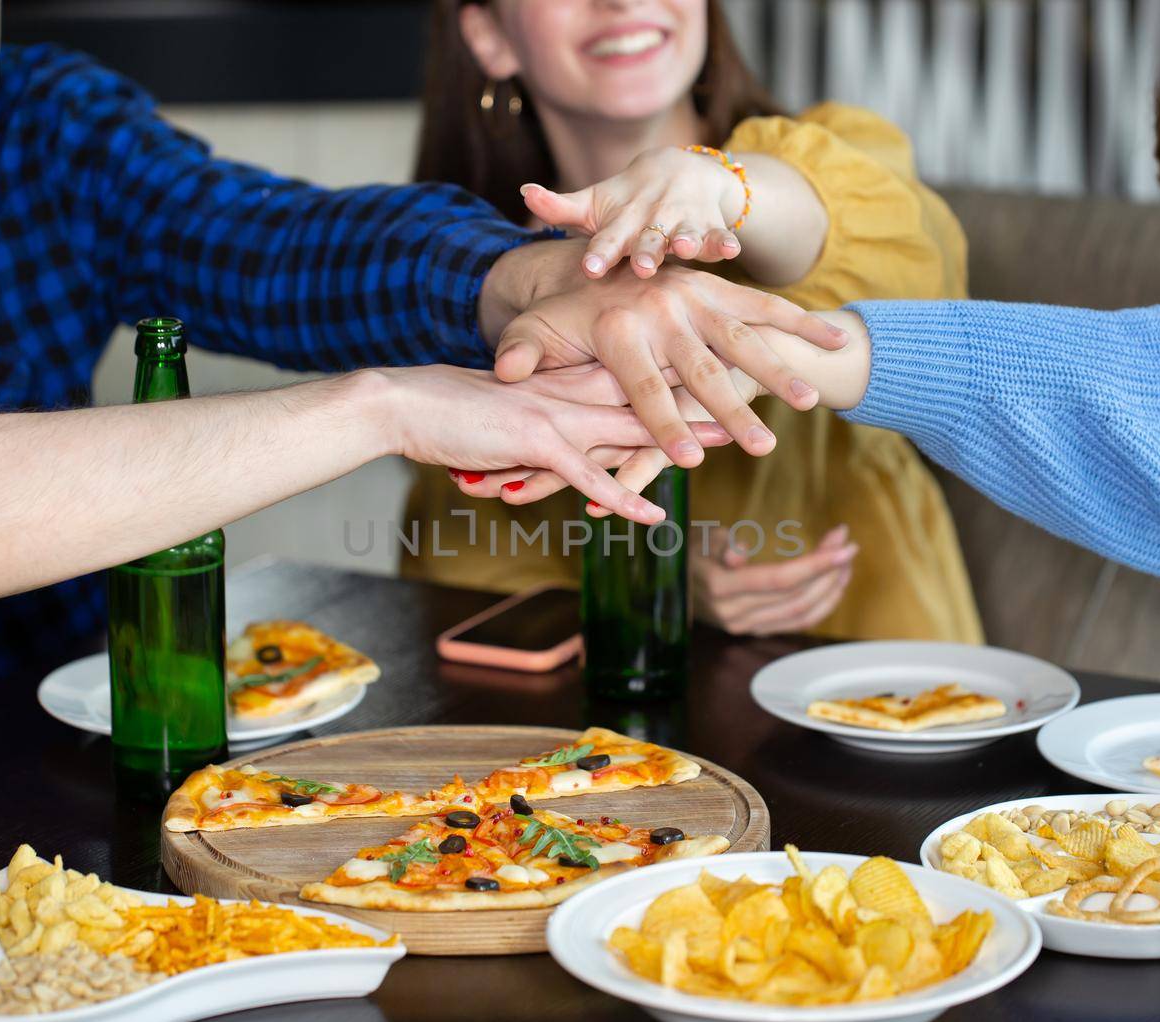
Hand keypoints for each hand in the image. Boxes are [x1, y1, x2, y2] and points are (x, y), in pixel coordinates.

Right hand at [368, 365, 729, 523]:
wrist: (406, 402)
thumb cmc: (451, 405)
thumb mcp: (511, 407)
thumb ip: (546, 416)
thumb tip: (568, 435)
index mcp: (566, 375)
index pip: (635, 372)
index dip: (682, 372)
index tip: (725, 369)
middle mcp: (570, 390)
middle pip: (651, 392)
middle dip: (704, 398)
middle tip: (753, 398)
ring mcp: (556, 414)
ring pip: (634, 427)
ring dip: (683, 439)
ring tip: (733, 446)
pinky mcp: (535, 442)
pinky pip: (588, 474)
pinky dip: (622, 496)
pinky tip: (652, 514)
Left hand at [480, 241, 843, 464]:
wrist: (597, 251)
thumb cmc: (567, 310)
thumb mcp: (536, 329)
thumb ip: (522, 354)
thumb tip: (506, 376)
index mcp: (618, 327)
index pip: (644, 387)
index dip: (663, 426)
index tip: (688, 460)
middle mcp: (662, 310)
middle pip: (702, 371)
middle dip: (733, 412)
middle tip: (760, 447)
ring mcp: (697, 297)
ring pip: (743, 340)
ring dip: (778, 371)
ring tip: (809, 401)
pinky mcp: (722, 287)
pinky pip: (766, 306)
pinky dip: (803, 322)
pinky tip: (838, 339)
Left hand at [521, 146, 746, 278]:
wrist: (680, 168)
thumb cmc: (626, 200)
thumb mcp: (594, 203)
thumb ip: (559, 207)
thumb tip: (522, 192)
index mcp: (622, 219)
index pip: (608, 238)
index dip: (600, 252)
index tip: (590, 269)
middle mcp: (653, 218)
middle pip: (648, 238)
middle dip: (646, 251)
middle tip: (641, 268)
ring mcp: (684, 219)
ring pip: (686, 232)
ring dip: (689, 240)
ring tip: (688, 249)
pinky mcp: (711, 223)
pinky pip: (721, 234)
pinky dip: (727, 241)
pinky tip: (733, 250)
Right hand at [694, 526, 857, 635]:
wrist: (673, 582)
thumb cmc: (692, 550)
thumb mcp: (701, 537)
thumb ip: (722, 544)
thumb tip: (738, 555)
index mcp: (719, 586)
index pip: (778, 579)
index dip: (815, 563)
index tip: (844, 545)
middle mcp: (733, 613)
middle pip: (796, 595)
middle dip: (829, 569)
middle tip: (846, 543)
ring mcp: (744, 626)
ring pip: (801, 612)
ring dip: (831, 587)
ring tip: (845, 561)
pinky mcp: (754, 631)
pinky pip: (796, 623)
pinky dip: (822, 605)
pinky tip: (834, 584)